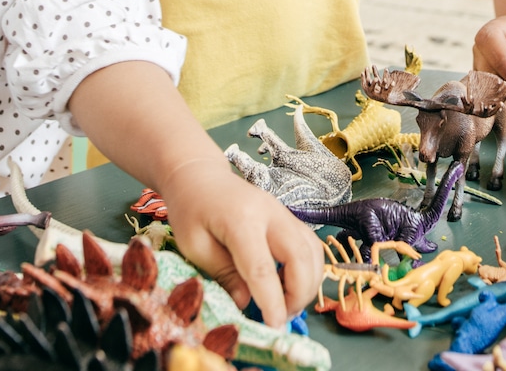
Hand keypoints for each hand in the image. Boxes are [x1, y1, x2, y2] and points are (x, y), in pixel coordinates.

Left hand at [156, 156, 322, 327]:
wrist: (201, 177)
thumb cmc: (191, 211)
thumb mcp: (194, 246)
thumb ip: (222, 274)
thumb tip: (246, 304)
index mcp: (240, 220)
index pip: (262, 267)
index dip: (272, 301)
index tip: (274, 328)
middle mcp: (270, 213)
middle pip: (300, 256)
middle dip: (299, 294)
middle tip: (281, 317)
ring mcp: (283, 213)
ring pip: (313, 251)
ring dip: (308, 284)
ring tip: (287, 305)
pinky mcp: (289, 217)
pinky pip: (310, 245)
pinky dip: (309, 270)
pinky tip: (291, 285)